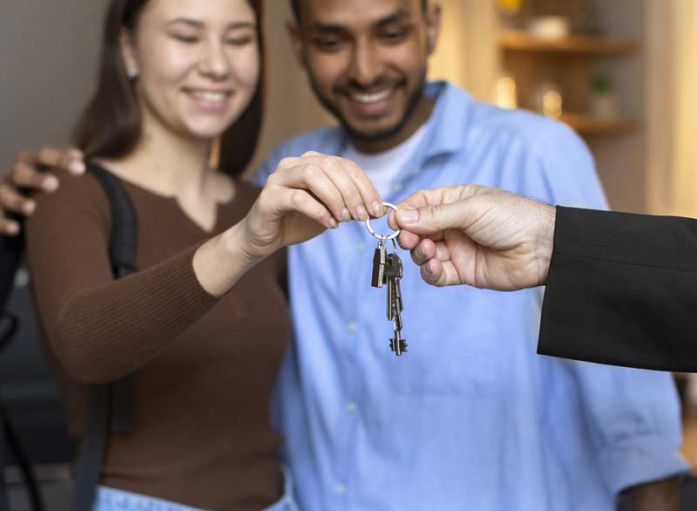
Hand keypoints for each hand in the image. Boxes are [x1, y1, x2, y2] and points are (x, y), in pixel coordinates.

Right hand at [0, 147, 84, 234]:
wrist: (17, 206)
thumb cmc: (46, 188)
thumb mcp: (57, 176)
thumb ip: (73, 170)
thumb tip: (101, 163)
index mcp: (31, 162)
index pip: (43, 155)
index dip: (60, 159)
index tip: (81, 166)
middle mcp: (14, 176)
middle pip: (22, 172)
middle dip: (36, 178)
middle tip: (54, 185)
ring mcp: (2, 193)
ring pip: (4, 195)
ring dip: (17, 201)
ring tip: (31, 208)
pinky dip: (2, 223)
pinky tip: (15, 229)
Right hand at [240, 151, 383, 258]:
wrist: (266, 237)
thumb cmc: (298, 221)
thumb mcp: (330, 210)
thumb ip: (347, 204)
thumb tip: (374, 208)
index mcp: (312, 162)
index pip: (345, 165)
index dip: (365, 186)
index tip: (376, 208)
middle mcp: (295, 164)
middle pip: (331, 166)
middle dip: (352, 191)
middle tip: (362, 215)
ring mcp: (279, 178)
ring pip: (313, 175)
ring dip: (335, 198)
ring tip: (344, 219)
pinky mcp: (269, 196)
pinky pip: (297, 198)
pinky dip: (318, 211)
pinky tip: (328, 224)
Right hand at [389, 184, 555, 289]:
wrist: (543, 248)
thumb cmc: (513, 217)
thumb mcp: (471, 209)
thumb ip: (434, 216)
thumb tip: (400, 216)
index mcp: (455, 202)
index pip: (420, 205)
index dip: (404, 213)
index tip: (393, 221)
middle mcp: (453, 225)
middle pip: (417, 230)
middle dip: (409, 235)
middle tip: (408, 240)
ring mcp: (457, 249)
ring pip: (424, 253)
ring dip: (420, 254)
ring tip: (427, 251)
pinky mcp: (463, 272)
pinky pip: (438, 274)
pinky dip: (430, 272)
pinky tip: (433, 266)